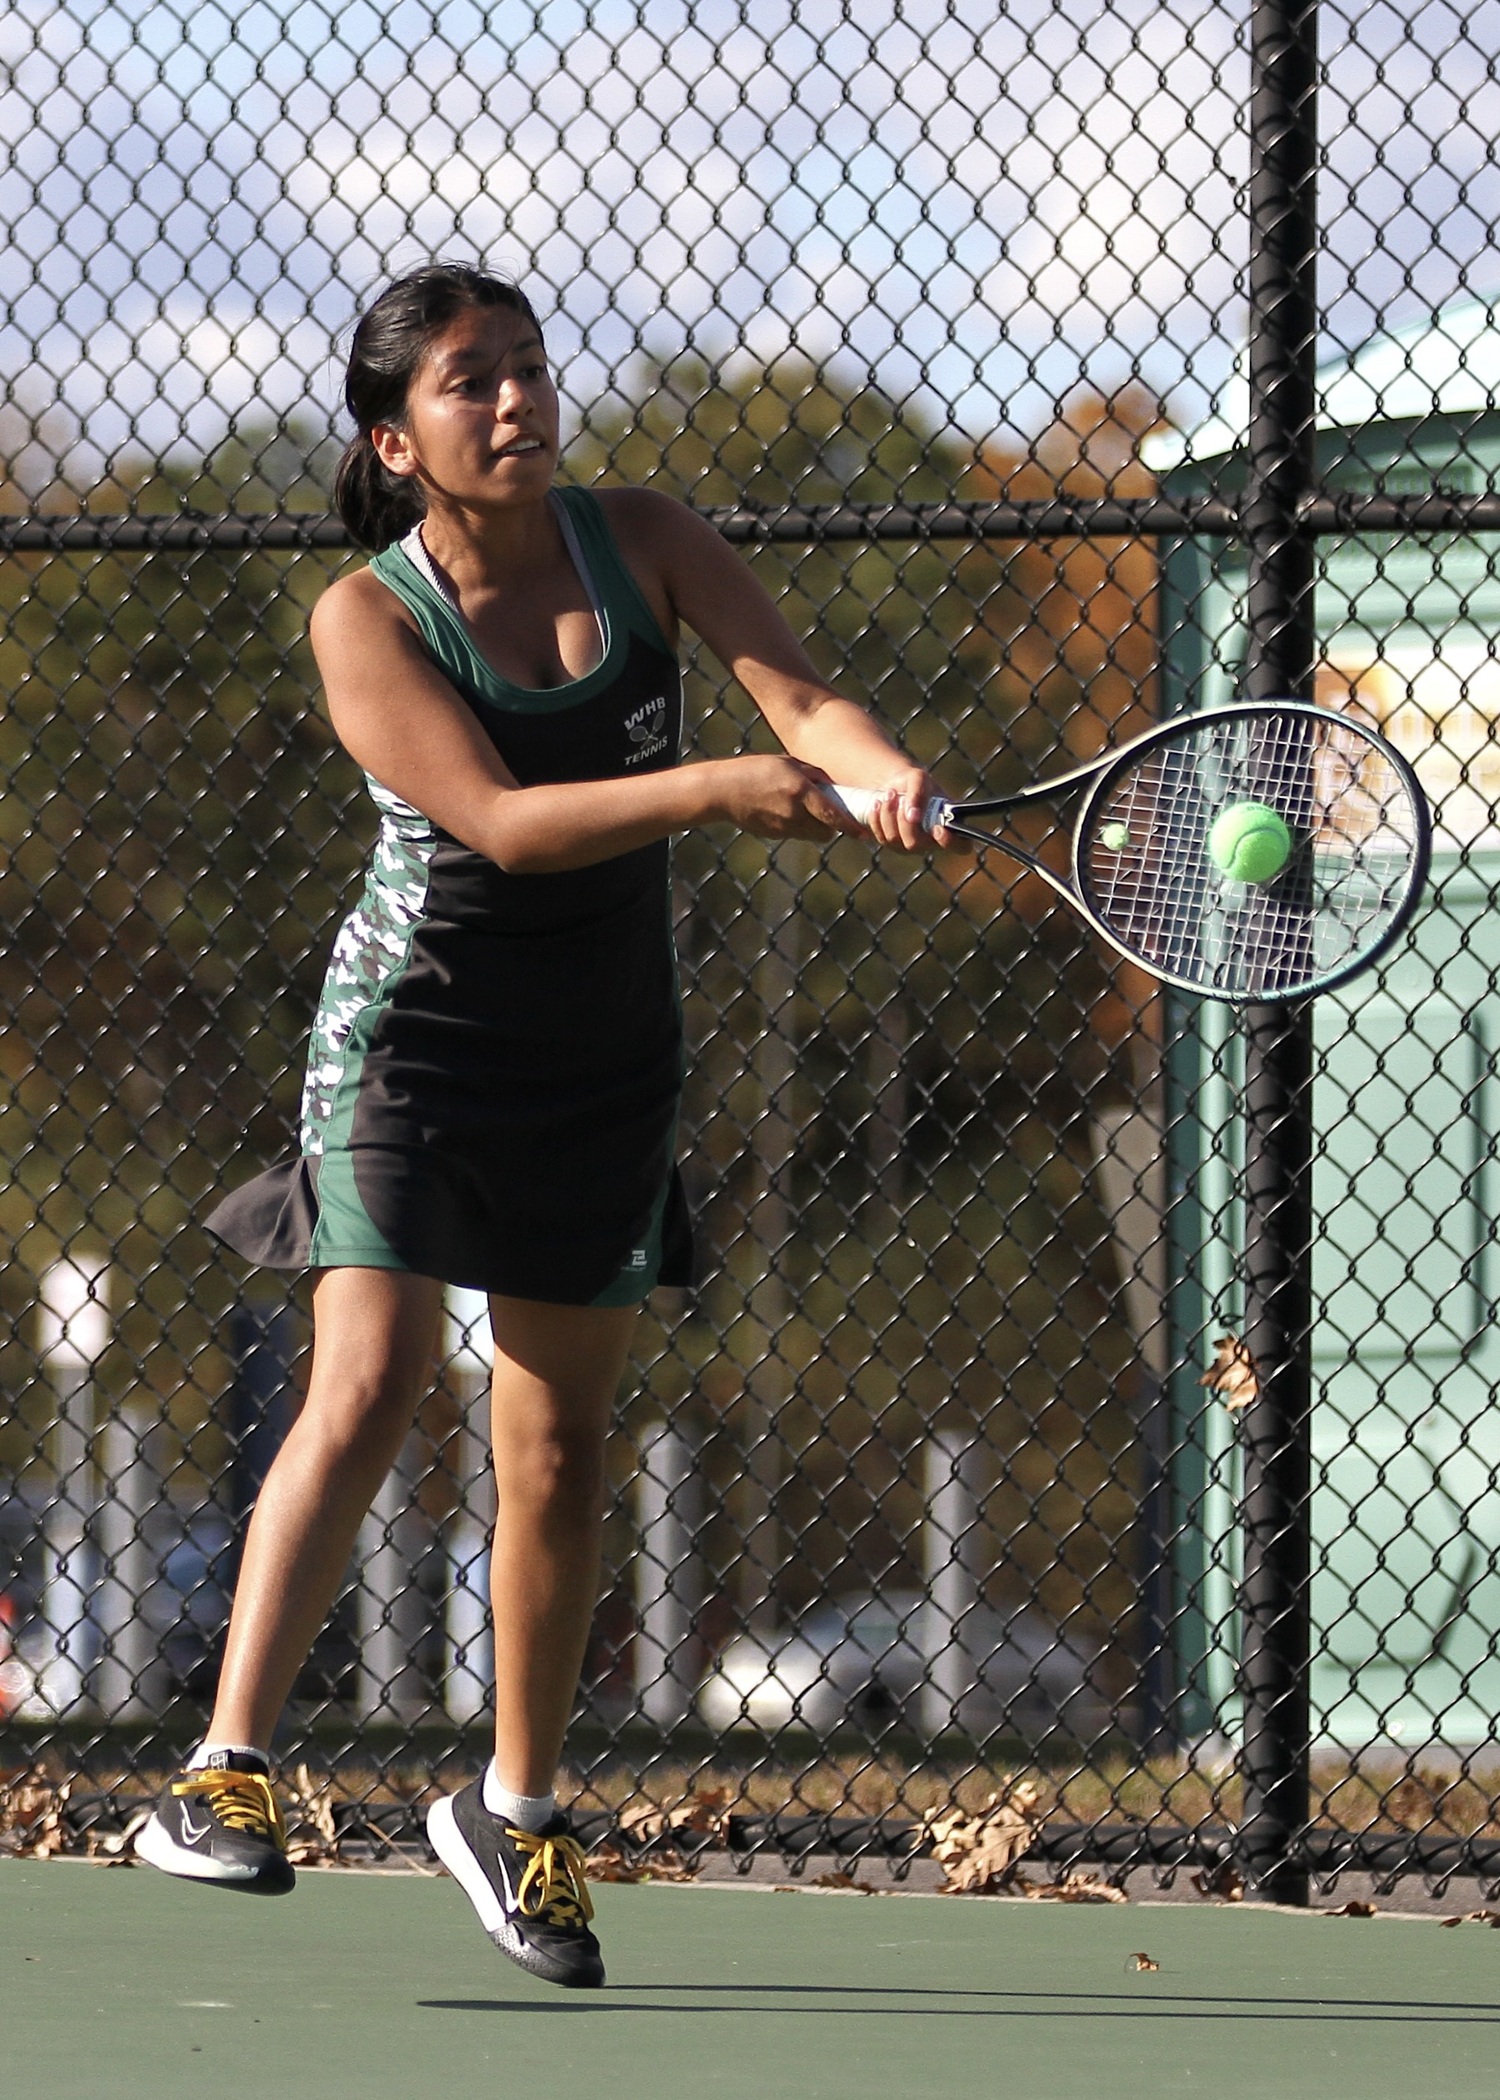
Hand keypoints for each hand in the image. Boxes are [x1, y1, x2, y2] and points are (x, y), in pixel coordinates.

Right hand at [710, 755, 867, 841]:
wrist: (723, 791)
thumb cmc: (756, 769)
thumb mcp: (788, 763)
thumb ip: (813, 775)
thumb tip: (834, 787)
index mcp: (801, 792)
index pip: (833, 816)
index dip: (851, 826)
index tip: (864, 832)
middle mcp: (794, 813)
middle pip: (826, 832)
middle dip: (833, 826)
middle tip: (834, 815)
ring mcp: (783, 827)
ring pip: (811, 835)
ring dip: (816, 827)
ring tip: (806, 809)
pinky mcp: (774, 833)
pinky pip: (795, 833)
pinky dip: (799, 826)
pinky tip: (785, 810)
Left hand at [843, 769, 953, 852]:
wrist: (896, 785)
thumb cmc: (915, 782)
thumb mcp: (919, 779)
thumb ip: (920, 794)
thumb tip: (913, 816)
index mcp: (950, 826)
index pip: (961, 846)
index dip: (951, 842)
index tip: (938, 828)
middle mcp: (932, 841)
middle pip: (917, 844)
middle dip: (903, 820)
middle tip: (901, 799)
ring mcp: (911, 846)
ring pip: (894, 840)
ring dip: (888, 814)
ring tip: (889, 794)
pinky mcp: (893, 844)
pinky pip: (881, 837)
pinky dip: (877, 818)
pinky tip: (877, 804)